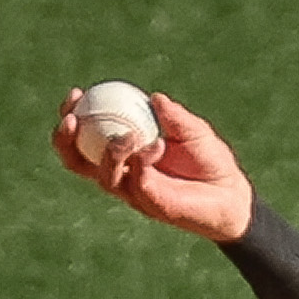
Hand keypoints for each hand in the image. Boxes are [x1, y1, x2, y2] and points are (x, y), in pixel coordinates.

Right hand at [50, 89, 254, 241]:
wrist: (233, 195)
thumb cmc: (210, 161)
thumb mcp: (193, 130)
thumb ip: (174, 116)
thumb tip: (155, 98)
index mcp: (125, 152)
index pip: (87, 136)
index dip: (74, 115)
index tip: (75, 94)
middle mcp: (122, 173)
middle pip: (78, 161)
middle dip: (65, 141)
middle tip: (70, 117)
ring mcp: (133, 191)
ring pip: (103, 176)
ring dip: (110, 152)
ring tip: (129, 135)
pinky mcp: (150, 205)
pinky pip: (135, 184)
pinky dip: (141, 163)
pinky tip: (156, 147)